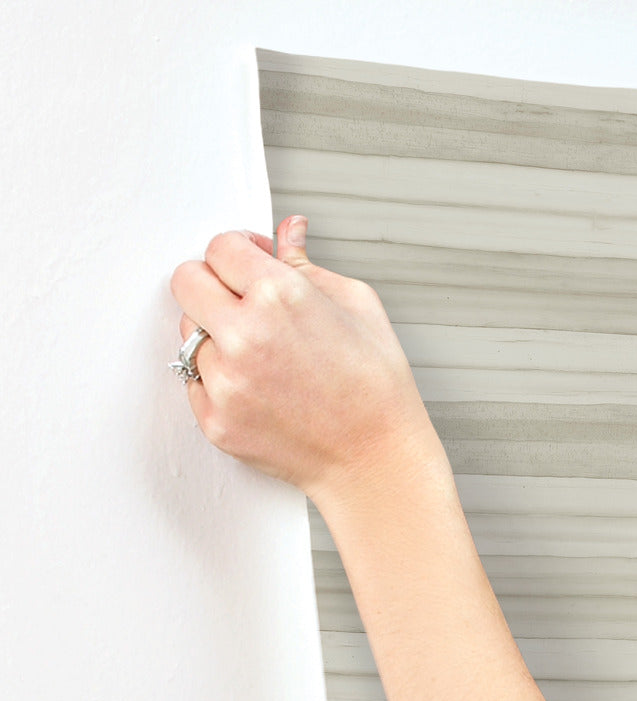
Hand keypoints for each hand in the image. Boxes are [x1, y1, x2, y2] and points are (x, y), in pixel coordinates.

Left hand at [169, 215, 439, 506]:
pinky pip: (195, 382)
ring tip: (263, 356)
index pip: (219, 247)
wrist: (376, 460)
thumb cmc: (377, 388)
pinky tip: (261, 388)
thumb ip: (308, 265)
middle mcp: (244, 335)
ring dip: (217, 337)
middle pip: (186, 281)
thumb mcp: (358, 307)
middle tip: (242, 302)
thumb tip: (287, 231)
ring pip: (189, 335)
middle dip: (212, 284)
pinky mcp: (216, 420)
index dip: (238, 252)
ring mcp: (225, 381)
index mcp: (280, 296)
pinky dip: (220, 380)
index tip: (250, 264)